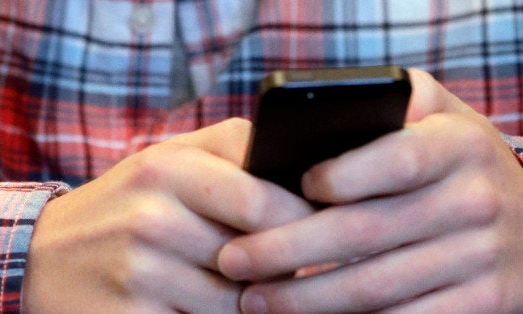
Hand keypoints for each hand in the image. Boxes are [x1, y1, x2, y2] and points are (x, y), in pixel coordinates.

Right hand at [21, 118, 313, 312]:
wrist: (42, 256)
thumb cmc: (122, 203)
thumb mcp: (166, 158)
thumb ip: (231, 149)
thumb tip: (299, 172)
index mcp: (166, 169)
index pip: (263, 200)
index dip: (300, 220)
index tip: (314, 229)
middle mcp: (151, 220)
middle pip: (256, 258)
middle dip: (279, 267)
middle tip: (285, 265)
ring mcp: (139, 275)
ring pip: (237, 304)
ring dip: (248, 301)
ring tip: (239, 286)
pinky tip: (200, 304)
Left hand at [218, 69, 522, 312]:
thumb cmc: (457, 162)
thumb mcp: (439, 117)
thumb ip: (389, 101)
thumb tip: (313, 113)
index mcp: (459, 144)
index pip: (394, 160)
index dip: (338, 176)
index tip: (289, 189)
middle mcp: (476, 200)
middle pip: (364, 232)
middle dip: (286, 252)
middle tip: (233, 261)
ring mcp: (484, 258)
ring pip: (375, 288)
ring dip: (305, 300)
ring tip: (254, 299)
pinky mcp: (484, 303)